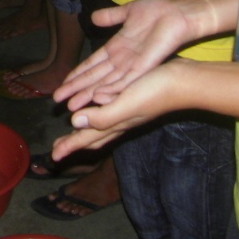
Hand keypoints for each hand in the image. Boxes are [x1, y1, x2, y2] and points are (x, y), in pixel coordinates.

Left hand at [51, 61, 182, 161]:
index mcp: (116, 123)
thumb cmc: (156, 92)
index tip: (53, 157)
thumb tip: (75, 122)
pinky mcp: (134, 99)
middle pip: (93, 135)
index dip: (70, 146)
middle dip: (75, 142)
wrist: (184, 82)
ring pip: (101, 124)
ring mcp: (129, 111)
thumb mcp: (126, 104)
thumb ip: (103, 116)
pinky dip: (98, 111)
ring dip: (85, 128)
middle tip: (58, 149)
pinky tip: (99, 104)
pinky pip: (110, 110)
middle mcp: (121, 120)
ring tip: (74, 130)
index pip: (87, 138)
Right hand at [52, 0, 189, 109]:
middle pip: (95, 78)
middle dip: (76, 89)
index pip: (92, 64)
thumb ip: (110, 17)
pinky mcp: (145, 66)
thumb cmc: (158, 12)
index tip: (63, 83)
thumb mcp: (127, 12)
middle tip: (58, 100)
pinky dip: (112, 89)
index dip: (77, 74)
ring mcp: (133, 65)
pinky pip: (126, 80)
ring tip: (72, 106)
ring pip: (106, 83)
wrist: (179, 13)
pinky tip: (98, 97)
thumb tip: (92, 17)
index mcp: (117, 47)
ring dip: (89, 94)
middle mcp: (122, 60)